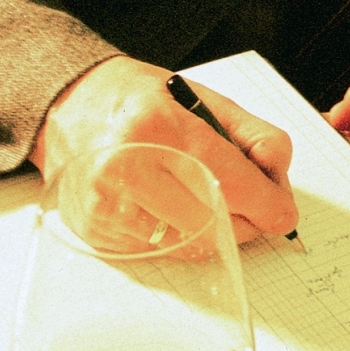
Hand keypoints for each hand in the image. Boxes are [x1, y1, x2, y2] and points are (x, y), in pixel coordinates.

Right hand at [30, 55, 297, 243]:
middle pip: (218, 223)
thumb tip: (279, 184)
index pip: (235, 184)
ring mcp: (107, 203)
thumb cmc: (142, 101)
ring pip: (192, 245)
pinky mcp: (96, 229)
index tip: (282, 212)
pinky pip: (161, 251)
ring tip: (201, 199)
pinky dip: (176, 234)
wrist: (67, 102)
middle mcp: (128, 166)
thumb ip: (254, 136)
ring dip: (212, 231)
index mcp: (160, 125)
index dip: (270, 205)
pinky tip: (163, 205)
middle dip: (244, 220)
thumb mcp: (205, 99)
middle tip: (245, 203)